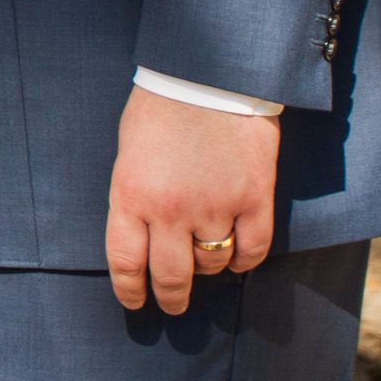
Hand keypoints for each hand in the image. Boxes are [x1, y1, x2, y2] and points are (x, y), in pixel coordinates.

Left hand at [104, 84, 280, 314]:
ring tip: (205, 260)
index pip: (126, 263)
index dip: (130, 292)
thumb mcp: (128, 153)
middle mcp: (171, 210)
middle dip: (171, 298)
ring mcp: (215, 207)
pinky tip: (238, 256)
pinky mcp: (255, 199)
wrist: (208, 73)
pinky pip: (253, 251)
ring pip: (213, 265)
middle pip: (172, 277)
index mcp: (130, 195)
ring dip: (208, 268)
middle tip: (173, 306)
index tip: (135, 304)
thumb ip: (134, 197)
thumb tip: (142, 240)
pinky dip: (245, 260)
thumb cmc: (160, 109)